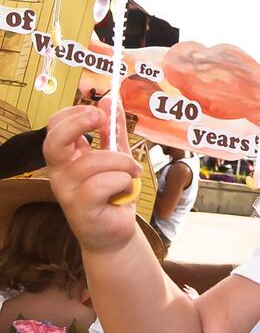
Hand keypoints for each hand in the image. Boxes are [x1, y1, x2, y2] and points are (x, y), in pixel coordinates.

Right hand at [43, 99, 141, 253]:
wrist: (116, 232)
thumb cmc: (114, 193)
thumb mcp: (118, 155)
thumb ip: (114, 130)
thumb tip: (111, 100)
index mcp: (67, 156)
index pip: (55, 127)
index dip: (73, 114)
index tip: (99, 110)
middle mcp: (60, 172)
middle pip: (54, 141)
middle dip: (78, 124)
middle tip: (101, 119)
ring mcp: (67, 192)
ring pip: (93, 162)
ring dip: (122, 163)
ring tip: (132, 172)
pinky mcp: (79, 209)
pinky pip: (102, 184)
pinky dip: (122, 182)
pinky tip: (125, 190)